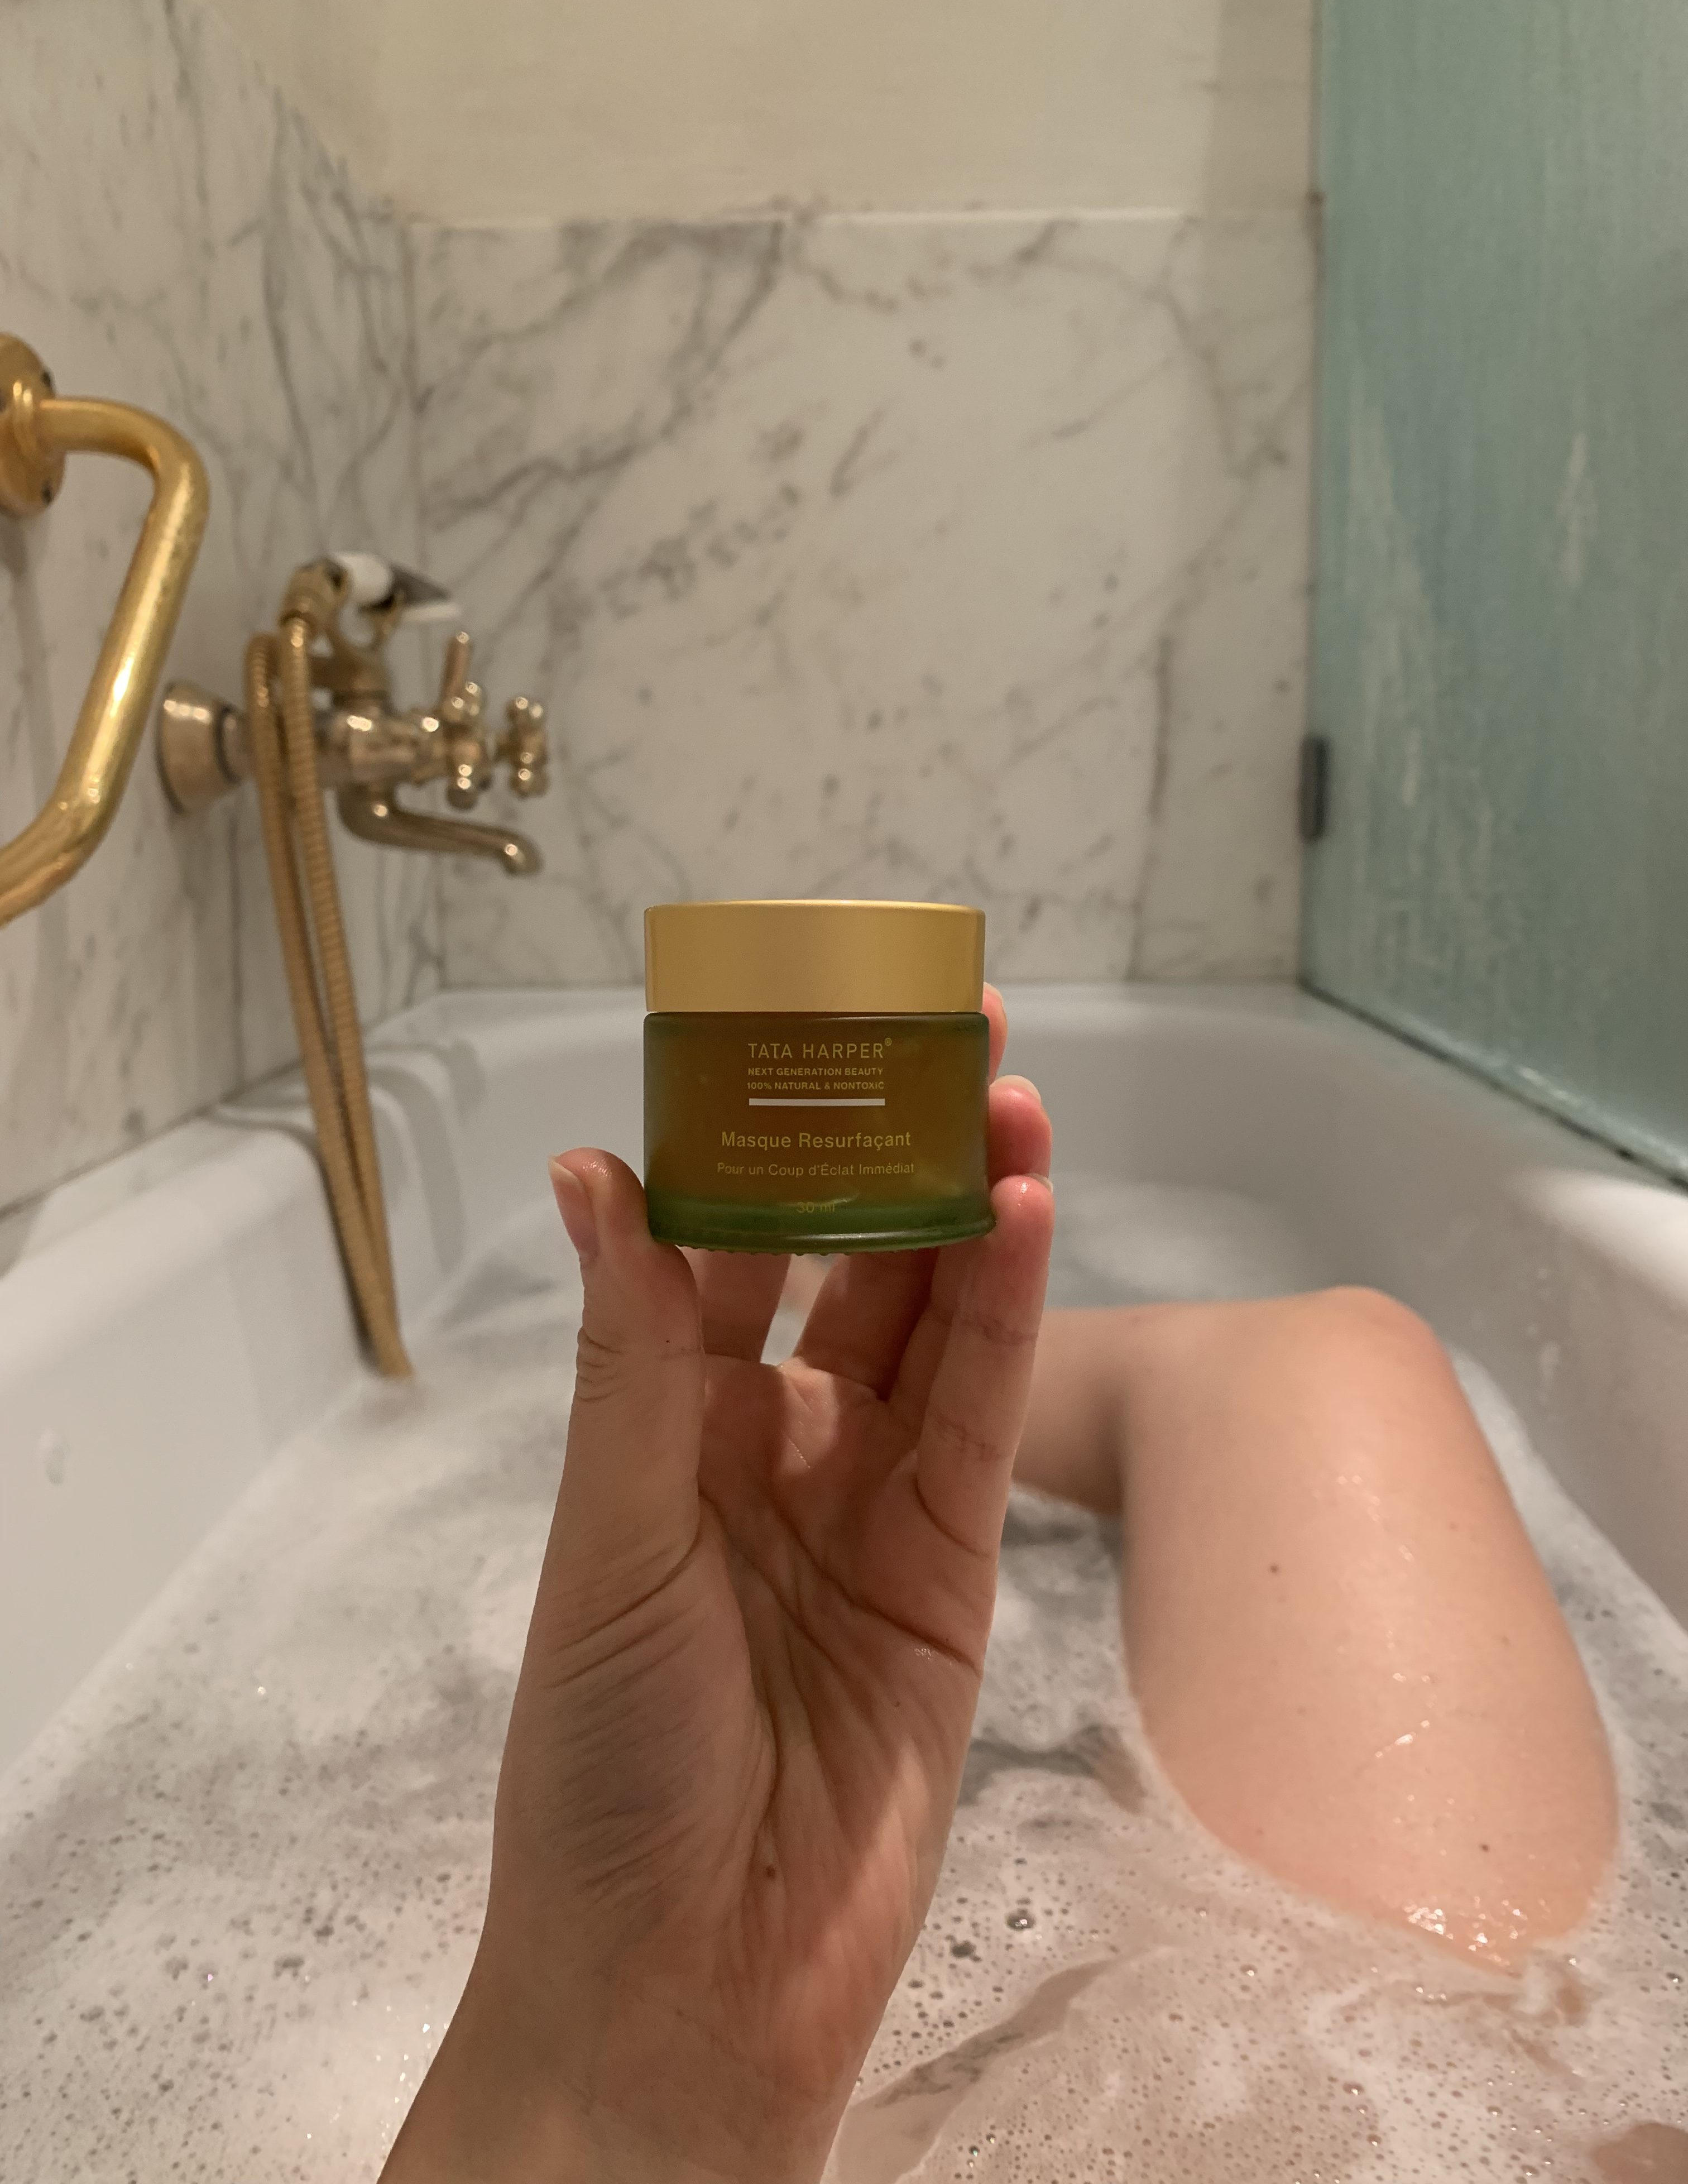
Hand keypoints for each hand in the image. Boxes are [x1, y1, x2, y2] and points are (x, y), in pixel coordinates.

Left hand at [381, 991, 1053, 2183]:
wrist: (689, 1979)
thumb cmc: (606, 1764)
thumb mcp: (610, 1536)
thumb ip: (633, 1352)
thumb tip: (596, 1173)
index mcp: (667, 1430)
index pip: (726, 1249)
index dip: (768, 1140)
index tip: (805, 1036)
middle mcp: (773, 1451)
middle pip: (850, 1269)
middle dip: (897, 1154)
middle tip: (948, 1036)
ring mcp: (869, 1508)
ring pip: (933, 1328)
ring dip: (971, 1214)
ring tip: (1007, 1098)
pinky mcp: (952, 1575)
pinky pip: (981, 1423)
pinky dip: (1009, 1320)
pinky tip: (1026, 1221)